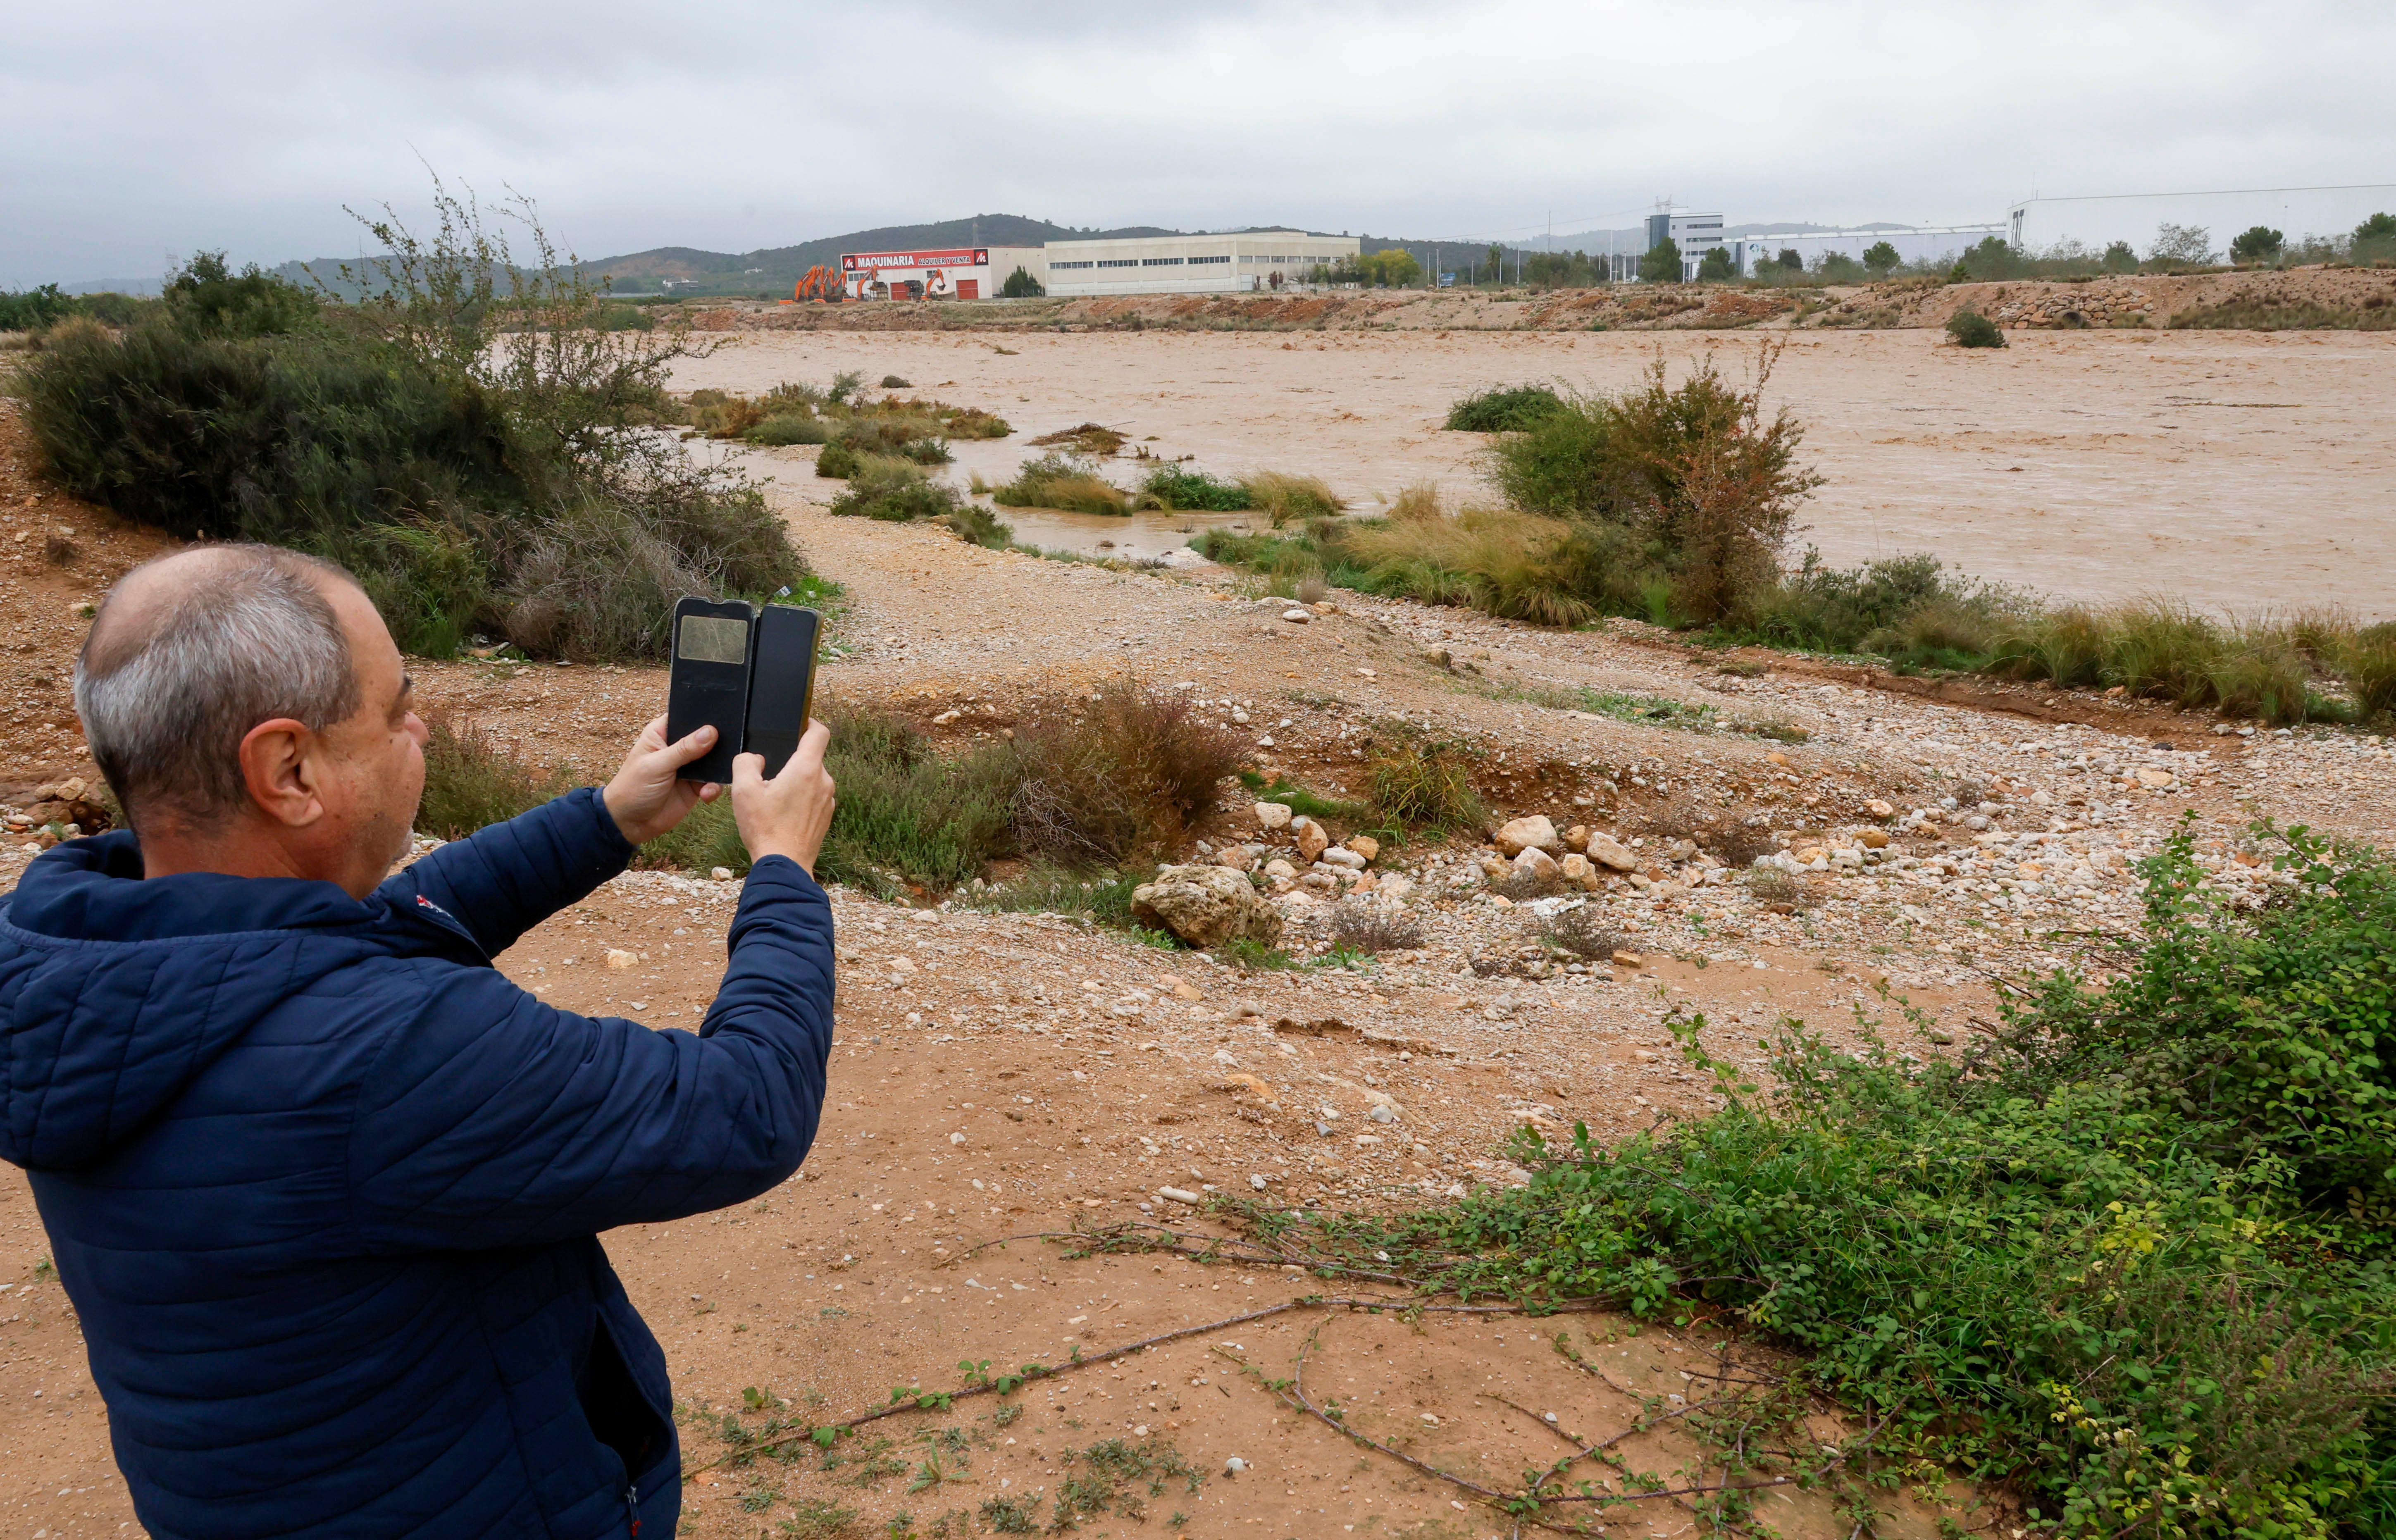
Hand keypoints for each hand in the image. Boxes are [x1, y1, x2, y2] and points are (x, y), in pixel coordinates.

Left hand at [602, 715, 721, 844]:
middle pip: (705, 737)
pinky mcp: (695, 785)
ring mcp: (688, 766)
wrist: (630, 823)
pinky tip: (706, 794)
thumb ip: (684, 749)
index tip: (722, 716)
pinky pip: (713, 782)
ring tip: (715, 777)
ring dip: (718, 767)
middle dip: (717, 743)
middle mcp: (678, 747)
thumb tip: (710, 732)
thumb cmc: (632, 788)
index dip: (702, 716)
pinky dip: (713, 788)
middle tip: (727, 749)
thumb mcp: (656, 766)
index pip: (686, 716)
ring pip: (713, 759)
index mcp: (662, 733)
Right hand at [730, 719, 834, 873]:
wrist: (784, 865)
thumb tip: (754, 757)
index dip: (810, 722)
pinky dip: (800, 799)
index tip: (799, 724)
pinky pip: (813, 798)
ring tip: (773, 797)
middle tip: (770, 772)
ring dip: (795, 781)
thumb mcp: (743, 789)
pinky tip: (782, 812)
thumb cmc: (765, 827)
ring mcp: (828, 801)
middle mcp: (824, 781)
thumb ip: (746, 762)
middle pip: (811, 757)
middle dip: (792, 760)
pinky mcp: (826, 817)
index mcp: (807, 768)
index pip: (819, 732)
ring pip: (812, 779)